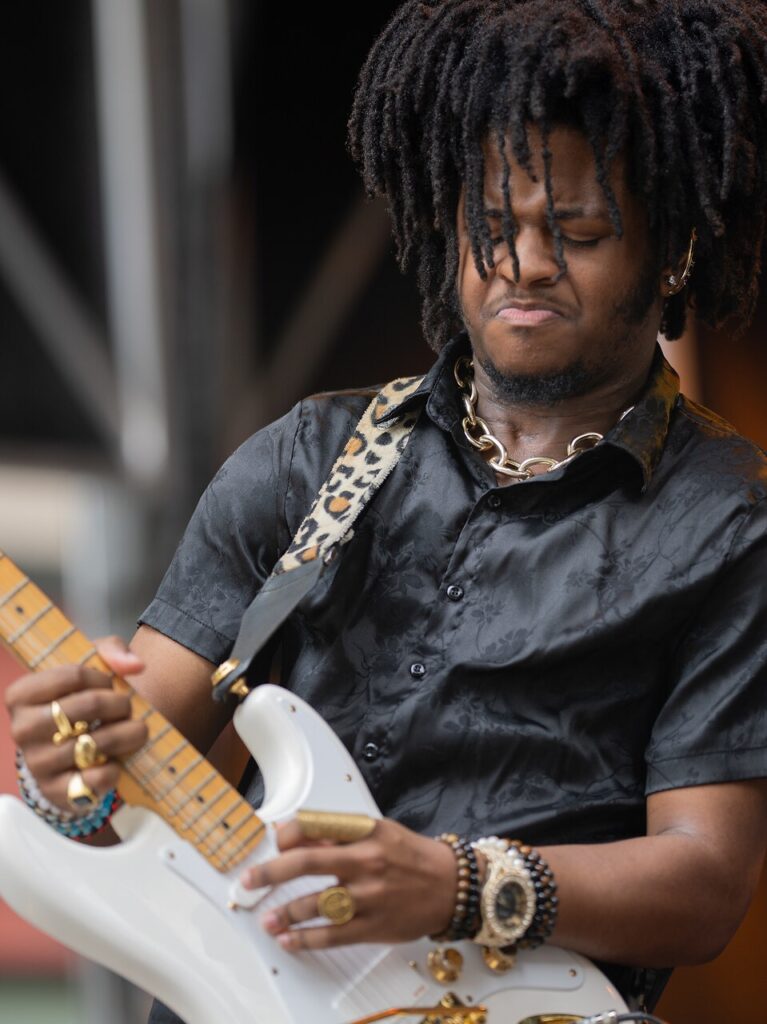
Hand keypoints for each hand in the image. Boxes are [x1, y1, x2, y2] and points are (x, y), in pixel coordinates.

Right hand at [5, 636, 147, 812]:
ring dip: (128, 734)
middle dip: (121, 704)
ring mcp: (37, 762)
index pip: (74, 674)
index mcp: (21, 695)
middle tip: (128, 707)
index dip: (103, 678)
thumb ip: (111, 652)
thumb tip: (135, 665)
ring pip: (97, 742)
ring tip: (135, 730)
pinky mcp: (55, 791)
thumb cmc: (76, 703)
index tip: (110, 684)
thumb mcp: (88, 669)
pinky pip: (95, 778)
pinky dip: (114, 768)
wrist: (66, 757)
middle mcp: (22, 729)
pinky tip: (115, 760)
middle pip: (90, 705)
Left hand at [240, 817, 456, 950]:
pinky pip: (332, 935)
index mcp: (366, 831)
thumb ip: (339, 832)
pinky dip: (305, 940)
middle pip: (307, 863)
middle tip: (249, 880)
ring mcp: (369, 896)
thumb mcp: (378, 830)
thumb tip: (293, 833)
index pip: (317, 826)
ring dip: (285, 913)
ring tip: (266, 919)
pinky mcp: (373, 926)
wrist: (451, 885)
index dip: (288, 835)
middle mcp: (366, 861)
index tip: (275, 843)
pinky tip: (289, 940)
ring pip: (316, 904)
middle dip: (271, 872)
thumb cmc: (410, 855)